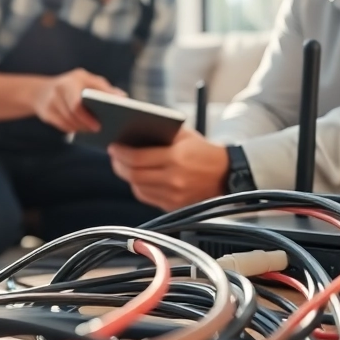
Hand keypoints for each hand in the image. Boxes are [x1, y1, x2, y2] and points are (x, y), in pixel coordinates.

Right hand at [33, 69, 123, 133]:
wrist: (41, 91)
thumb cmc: (74, 86)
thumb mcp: (88, 81)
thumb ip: (105, 88)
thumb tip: (123, 97)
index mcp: (75, 78)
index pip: (80, 100)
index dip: (88, 116)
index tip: (99, 125)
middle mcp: (61, 87)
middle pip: (73, 112)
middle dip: (86, 123)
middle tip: (98, 131)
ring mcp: (51, 100)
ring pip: (68, 121)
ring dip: (80, 128)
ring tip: (92, 132)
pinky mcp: (46, 112)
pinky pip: (62, 125)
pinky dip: (72, 129)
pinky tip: (82, 131)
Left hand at [109, 129, 229, 211]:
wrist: (227, 175)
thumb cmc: (204, 152)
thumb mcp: (185, 136)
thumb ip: (161, 133)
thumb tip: (132, 133)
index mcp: (176, 158)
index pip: (137, 158)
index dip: (120, 153)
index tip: (113, 147)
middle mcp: (174, 180)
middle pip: (133, 175)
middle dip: (119, 164)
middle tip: (114, 156)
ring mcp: (174, 196)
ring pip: (137, 188)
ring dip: (127, 176)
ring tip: (123, 165)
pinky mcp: (174, 206)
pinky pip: (147, 197)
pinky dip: (138, 187)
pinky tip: (137, 177)